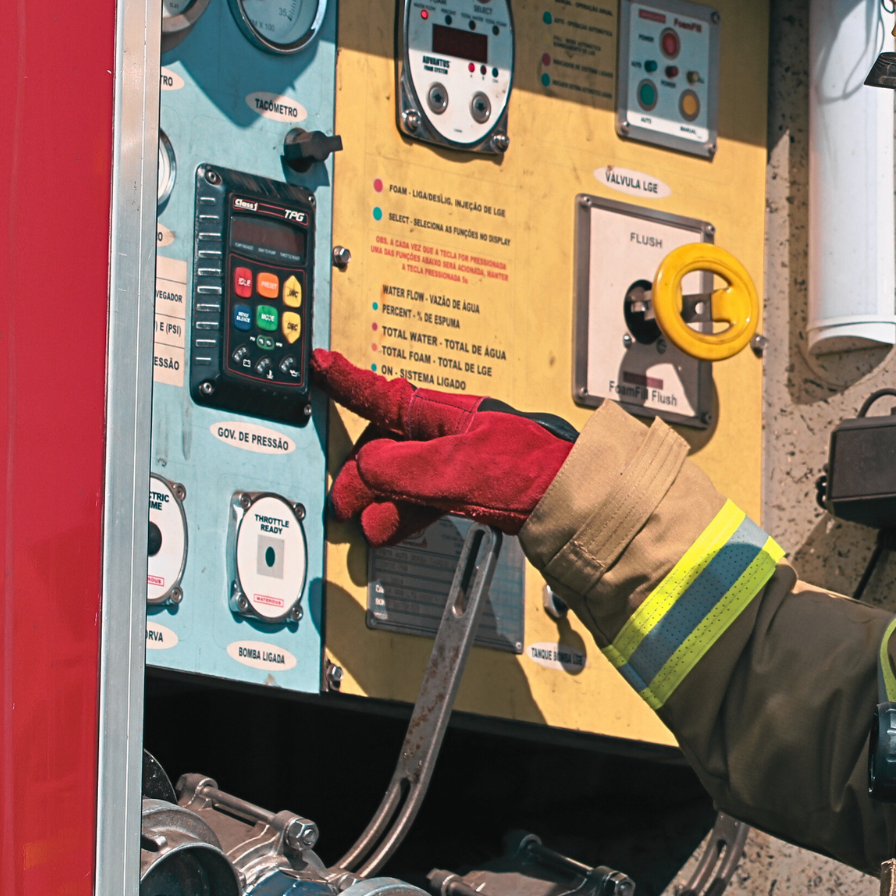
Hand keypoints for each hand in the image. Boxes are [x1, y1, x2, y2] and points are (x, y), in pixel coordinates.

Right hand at [311, 351, 576, 543]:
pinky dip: (405, 512)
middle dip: (361, 473)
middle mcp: (447, 431)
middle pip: (386, 445)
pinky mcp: (471, 487)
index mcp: (441, 413)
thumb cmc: (530, 470)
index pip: (381, 395)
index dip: (346, 382)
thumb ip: (402, 469)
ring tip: (367, 525)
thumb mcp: (453, 469)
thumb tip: (363, 470)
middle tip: (345, 502)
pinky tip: (394, 529)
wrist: (576, 501)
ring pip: (403, 475)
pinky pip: (424, 495)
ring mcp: (459, 460)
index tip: (319, 366)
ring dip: (381, 500)